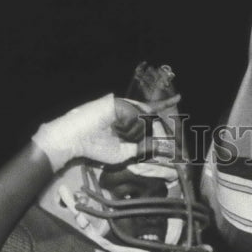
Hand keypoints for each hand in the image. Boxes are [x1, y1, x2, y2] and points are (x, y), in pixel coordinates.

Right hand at [32, 94, 180, 171]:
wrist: (73, 142)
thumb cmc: (94, 148)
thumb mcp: (123, 153)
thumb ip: (140, 149)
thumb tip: (157, 148)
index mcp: (126, 118)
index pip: (148, 110)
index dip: (164, 104)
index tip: (178, 98)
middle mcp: (124, 108)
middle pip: (148, 118)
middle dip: (142, 132)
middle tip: (122, 136)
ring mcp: (120, 103)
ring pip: (142, 119)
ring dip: (132, 132)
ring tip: (114, 133)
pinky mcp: (116, 102)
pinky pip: (134, 116)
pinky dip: (128, 126)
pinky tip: (114, 127)